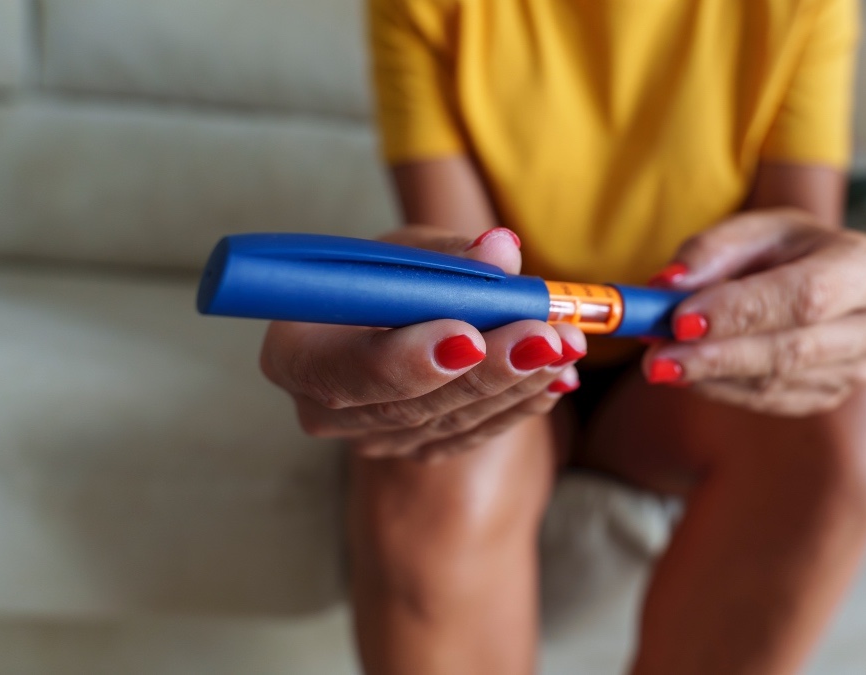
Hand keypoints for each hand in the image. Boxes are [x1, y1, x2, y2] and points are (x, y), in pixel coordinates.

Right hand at [260, 227, 586, 460]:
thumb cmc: (388, 276)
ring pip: (452, 423)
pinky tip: (560, 376)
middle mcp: (326, 411)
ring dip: (518, 383)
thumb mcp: (409, 251)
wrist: (392, 316)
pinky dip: (522, 404)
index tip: (467, 336)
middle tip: (544, 336)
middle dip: (487, 370)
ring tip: (567, 344)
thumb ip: (451, 256)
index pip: (348, 371)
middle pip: (410, 406)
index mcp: (297, 354)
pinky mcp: (418, 450)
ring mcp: (374, 440)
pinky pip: (476, 434)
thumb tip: (501, 251)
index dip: (408, 359)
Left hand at [643, 209, 865, 415]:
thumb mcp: (753, 231)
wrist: (817, 278)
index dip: (744, 310)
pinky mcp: (832, 396)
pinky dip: (720, 389)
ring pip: (777, 381)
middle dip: (718, 354)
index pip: (807, 296)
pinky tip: (684, 375)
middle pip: (793, 349)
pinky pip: (770, 401)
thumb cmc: (785, 249)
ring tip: (657, 363)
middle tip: (656, 356)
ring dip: (710, 375)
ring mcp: (859, 369)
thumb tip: (667, 284)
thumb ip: (710, 251)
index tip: (681, 319)